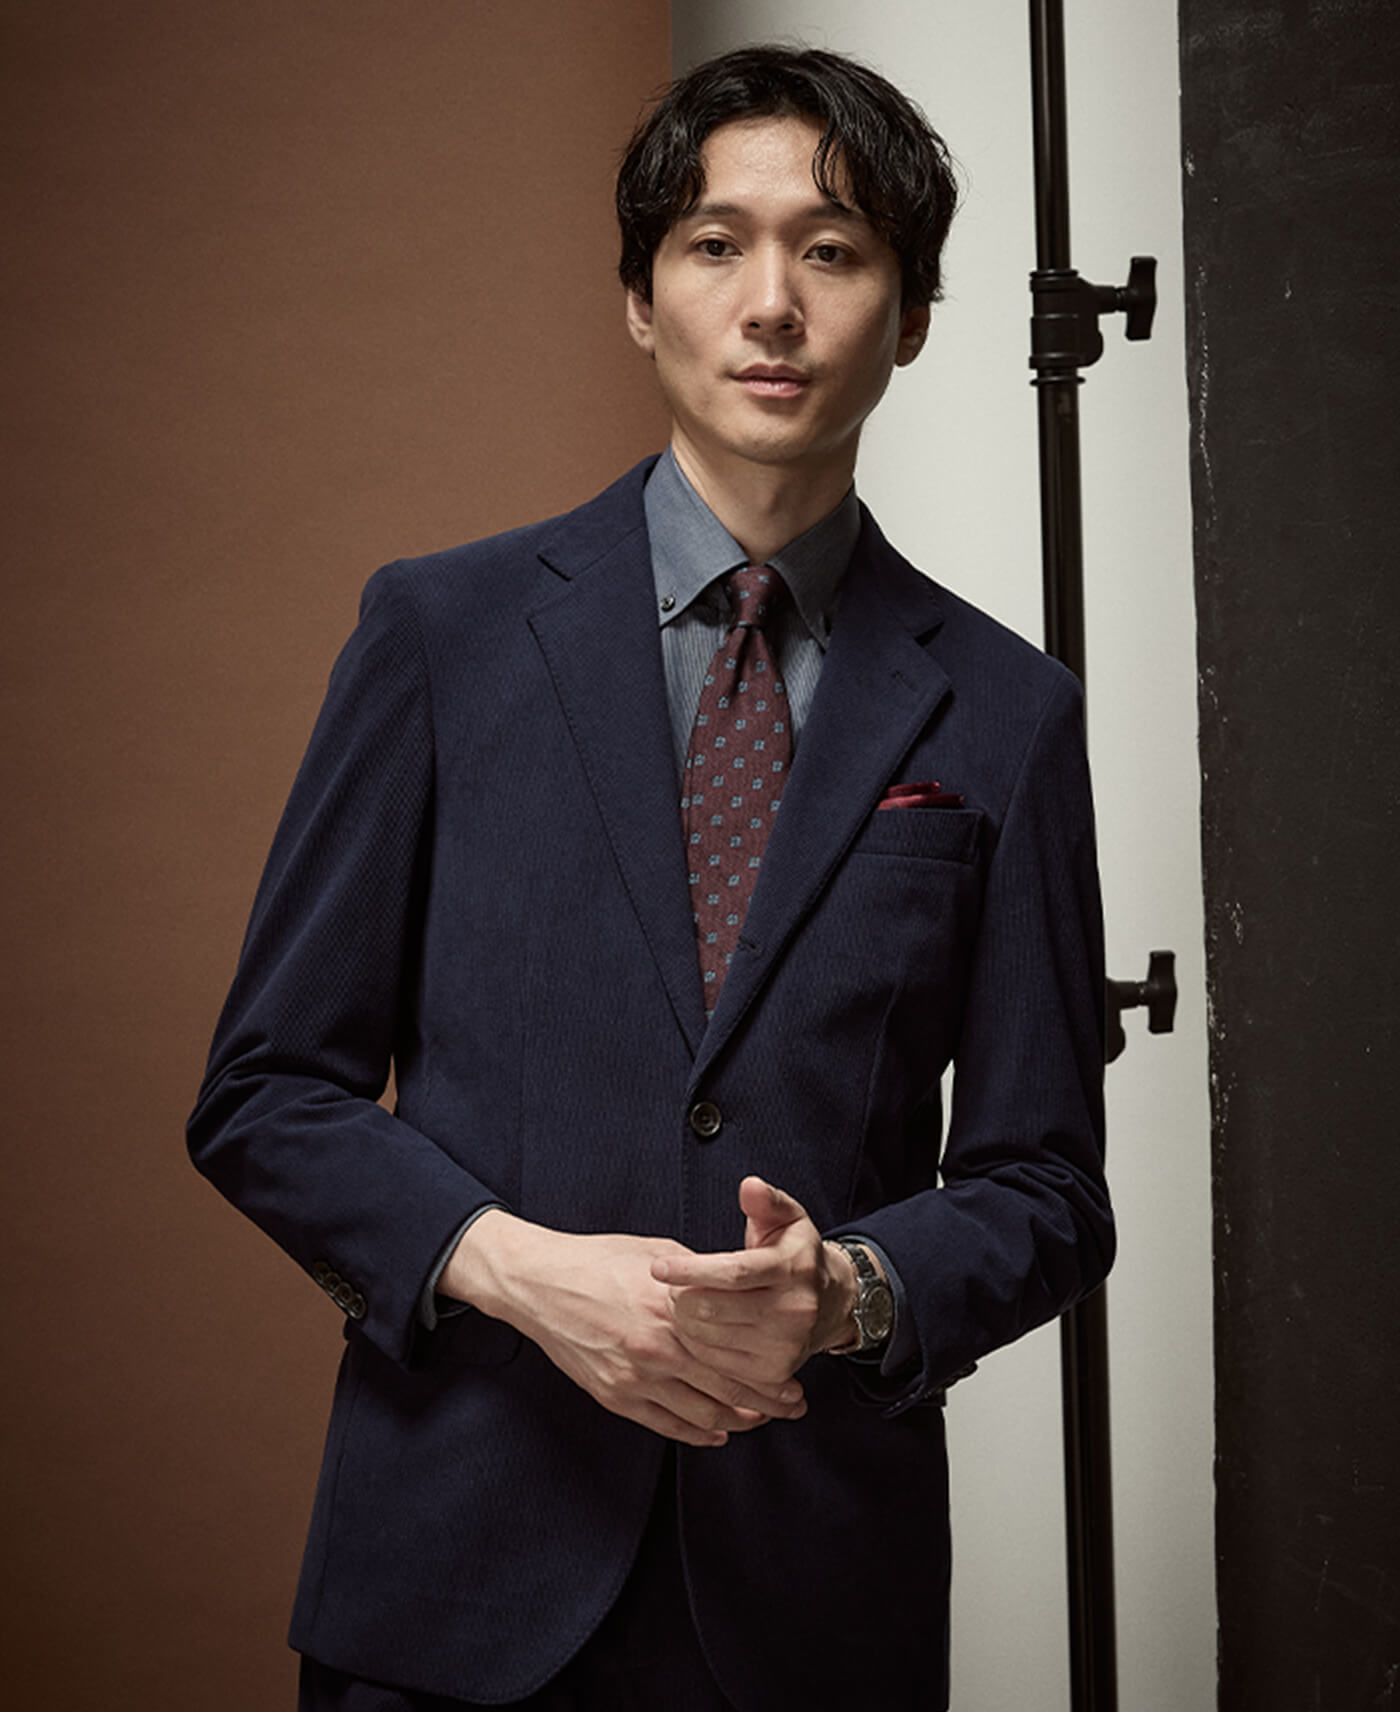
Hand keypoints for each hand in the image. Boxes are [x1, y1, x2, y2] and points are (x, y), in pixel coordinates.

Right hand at [439, 1210, 806, 1448]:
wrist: (539, 1283)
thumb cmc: (598, 1261)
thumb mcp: (657, 1253)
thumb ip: (698, 1278)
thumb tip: (735, 1290)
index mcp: (674, 1308)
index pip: (737, 1354)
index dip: (771, 1375)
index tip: (794, 1381)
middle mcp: (658, 1347)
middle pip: (727, 1389)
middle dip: (767, 1403)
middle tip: (793, 1407)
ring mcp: (635, 1376)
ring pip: (701, 1414)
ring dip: (737, 1422)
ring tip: (759, 1420)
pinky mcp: (614, 1395)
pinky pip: (666, 1425)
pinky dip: (697, 1434)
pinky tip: (716, 1432)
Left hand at [651, 1176, 859, 1386]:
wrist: (831, 1303)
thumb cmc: (795, 1254)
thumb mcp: (787, 1218)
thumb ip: (766, 1201)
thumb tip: (749, 1186)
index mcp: (792, 1269)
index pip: (733, 1272)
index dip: (690, 1270)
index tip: (657, 1268)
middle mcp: (793, 1310)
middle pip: (713, 1309)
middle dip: (681, 1296)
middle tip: (673, 1285)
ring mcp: (783, 1345)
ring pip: (709, 1337)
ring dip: (684, 1320)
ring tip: (685, 1302)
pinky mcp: (772, 1372)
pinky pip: (716, 1361)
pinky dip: (696, 1344)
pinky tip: (698, 1326)